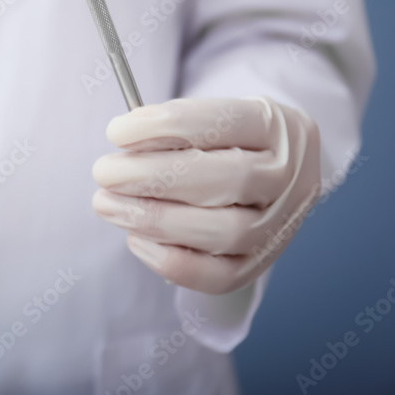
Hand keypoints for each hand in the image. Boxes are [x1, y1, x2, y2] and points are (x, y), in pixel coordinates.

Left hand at [91, 96, 320, 294]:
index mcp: (277, 126)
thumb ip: (171, 127)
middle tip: (105, 172)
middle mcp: (289, 176)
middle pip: (229, 179)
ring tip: (108, 204)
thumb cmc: (223, 141)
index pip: (226, 121)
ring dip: (156, 220)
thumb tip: (125, 141)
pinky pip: (222, 276)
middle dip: (155, 177)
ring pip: (226, 232)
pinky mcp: (260, 264)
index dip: (167, 126)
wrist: (267, 173)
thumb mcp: (207, 117)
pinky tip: (136, 240)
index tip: (117, 131)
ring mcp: (280, 225)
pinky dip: (175, 263)